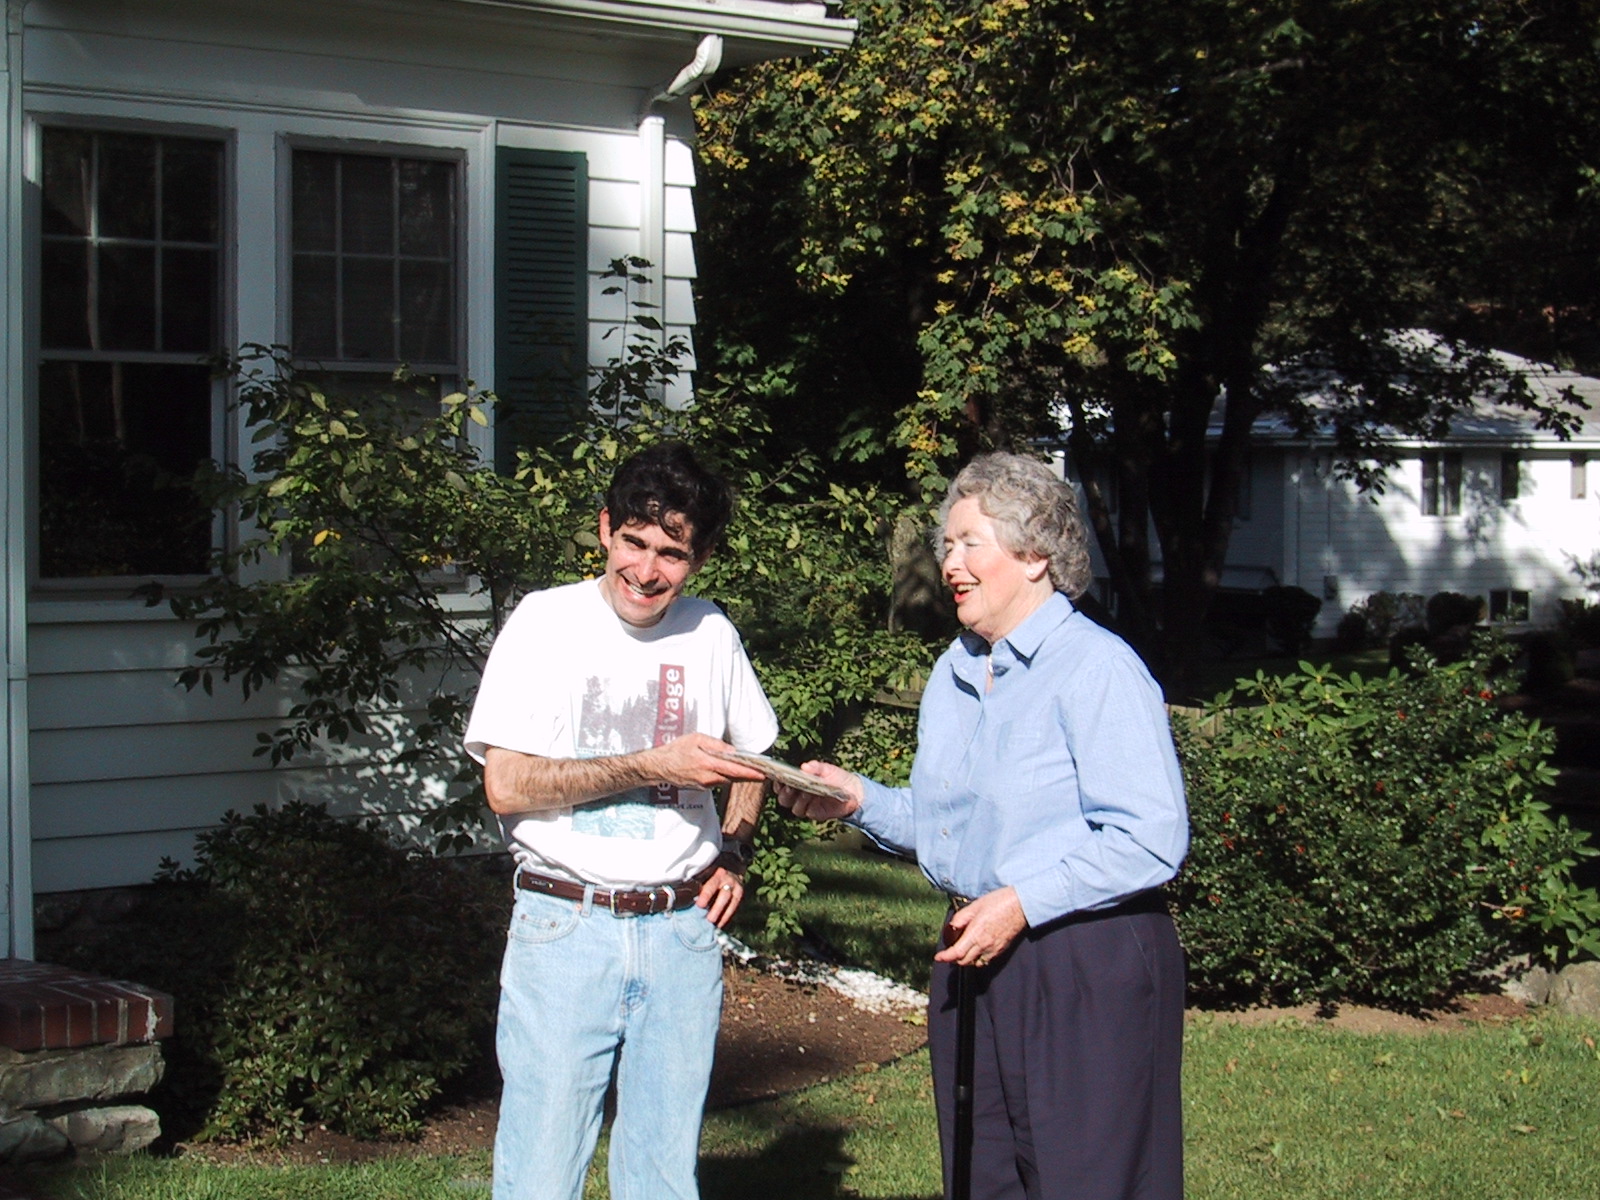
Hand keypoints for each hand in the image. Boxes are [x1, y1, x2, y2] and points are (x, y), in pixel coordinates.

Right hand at [649, 733, 767, 788]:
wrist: (659, 766)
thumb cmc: (676, 750)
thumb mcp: (695, 739)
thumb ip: (715, 744)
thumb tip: (732, 750)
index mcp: (708, 764)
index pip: (734, 770)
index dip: (750, 772)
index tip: (762, 774)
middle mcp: (708, 778)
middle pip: (733, 777)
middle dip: (747, 774)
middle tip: (761, 770)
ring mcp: (705, 785)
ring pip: (726, 780)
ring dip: (736, 775)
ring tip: (747, 768)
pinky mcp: (701, 787)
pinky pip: (718, 782)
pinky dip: (725, 776)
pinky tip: (726, 770)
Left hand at [695, 865, 744, 927]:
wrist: (729, 872)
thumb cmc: (711, 876)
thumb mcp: (706, 877)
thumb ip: (699, 886)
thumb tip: (686, 899)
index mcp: (717, 874)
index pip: (712, 885)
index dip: (706, 895)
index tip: (699, 905)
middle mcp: (728, 880)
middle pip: (724, 895)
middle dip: (717, 908)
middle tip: (709, 920)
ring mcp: (736, 887)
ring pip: (732, 903)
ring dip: (723, 915)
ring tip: (714, 925)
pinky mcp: (739, 895)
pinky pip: (734, 908)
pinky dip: (726, 917)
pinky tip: (719, 925)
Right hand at [774, 761, 861, 820]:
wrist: (853, 792)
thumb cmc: (837, 778)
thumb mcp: (828, 769)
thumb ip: (816, 767)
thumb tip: (804, 766)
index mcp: (798, 782)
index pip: (781, 784)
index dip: (777, 782)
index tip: (778, 776)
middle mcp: (799, 795)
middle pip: (783, 798)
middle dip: (784, 792)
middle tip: (790, 785)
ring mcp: (805, 805)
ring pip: (792, 806)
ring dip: (796, 799)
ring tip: (804, 791)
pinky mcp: (813, 813)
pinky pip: (804, 812)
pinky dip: (806, 805)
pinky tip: (811, 798)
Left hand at [933, 886, 1026, 967]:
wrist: (1021, 905)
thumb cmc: (998, 902)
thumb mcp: (974, 906)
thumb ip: (961, 918)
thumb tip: (952, 927)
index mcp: (976, 934)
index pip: (957, 953)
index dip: (945, 957)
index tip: (938, 957)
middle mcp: (984, 945)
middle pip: (964, 961)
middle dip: (954, 958)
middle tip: (949, 951)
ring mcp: (994, 949)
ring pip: (975, 964)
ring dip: (966, 960)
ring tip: (963, 950)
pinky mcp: (1001, 950)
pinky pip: (986, 961)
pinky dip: (978, 959)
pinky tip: (976, 949)